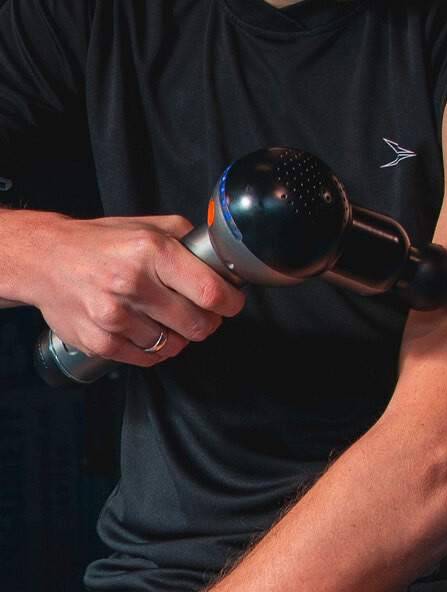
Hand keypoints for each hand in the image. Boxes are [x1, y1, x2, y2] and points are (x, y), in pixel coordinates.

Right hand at [31, 214, 244, 366]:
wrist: (45, 259)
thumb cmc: (100, 243)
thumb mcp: (147, 225)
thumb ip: (187, 238)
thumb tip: (220, 258)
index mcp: (151, 251)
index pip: (210, 291)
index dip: (230, 303)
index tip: (232, 303)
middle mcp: (132, 284)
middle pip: (198, 324)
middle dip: (208, 322)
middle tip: (202, 313)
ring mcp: (114, 317)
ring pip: (175, 345)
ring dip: (179, 336)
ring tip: (167, 318)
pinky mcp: (100, 342)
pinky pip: (149, 359)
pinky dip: (155, 349)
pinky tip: (148, 331)